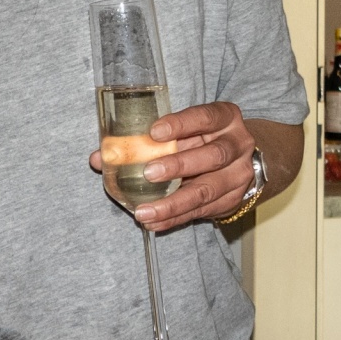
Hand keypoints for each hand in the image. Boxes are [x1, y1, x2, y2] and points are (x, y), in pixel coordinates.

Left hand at [86, 100, 258, 233]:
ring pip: (207, 189)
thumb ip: (145, 140)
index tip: (155, 131)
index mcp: (225, 118)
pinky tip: (154, 222)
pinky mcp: (232, 200)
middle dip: (179, 165)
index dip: (182, 124)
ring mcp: (238, 175)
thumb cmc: (200, 139)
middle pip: (213, 155)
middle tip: (149, 173)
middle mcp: (237, 145)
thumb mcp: (181, 131)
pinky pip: (201, 212)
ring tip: (145, 212)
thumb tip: (101, 157)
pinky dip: (175, 218)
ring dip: (173, 202)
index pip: (206, 116)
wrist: (238, 161)